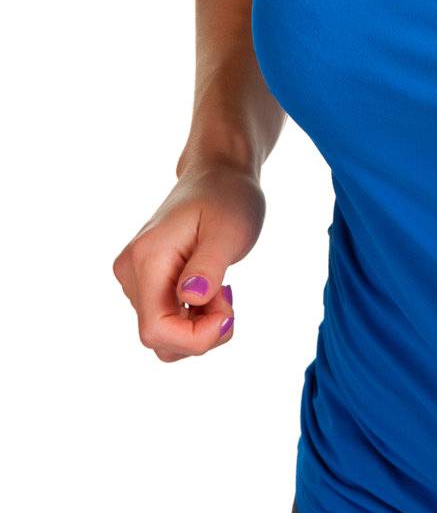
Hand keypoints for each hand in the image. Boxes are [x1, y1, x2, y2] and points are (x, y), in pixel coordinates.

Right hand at [112, 164, 264, 361]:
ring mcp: (134, 278)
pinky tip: (209, 288)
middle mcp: (130, 271)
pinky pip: (165, 320)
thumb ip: (209, 266)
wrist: (218, 174)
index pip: (155, 330)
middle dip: (201, 330)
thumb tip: (190, 297)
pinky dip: (192, 317)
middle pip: (158, 338)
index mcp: (147, 259)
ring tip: (219, 287)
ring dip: (198, 324)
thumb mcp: (230, 230)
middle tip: (228, 294)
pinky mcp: (143, 282)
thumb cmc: (228, 198)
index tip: (228, 314)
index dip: (194, 338)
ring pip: (163, 333)